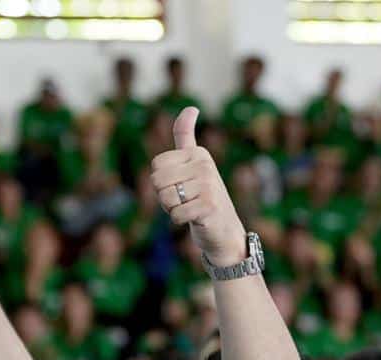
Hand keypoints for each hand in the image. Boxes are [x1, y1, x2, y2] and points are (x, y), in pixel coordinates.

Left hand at [150, 108, 245, 267]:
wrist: (224, 230)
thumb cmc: (203, 197)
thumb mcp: (194, 164)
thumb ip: (186, 136)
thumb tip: (191, 107)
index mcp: (198, 153)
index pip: (156, 165)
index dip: (161, 181)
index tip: (180, 186)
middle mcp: (204, 165)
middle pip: (157, 181)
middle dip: (164, 197)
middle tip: (184, 201)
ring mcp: (209, 185)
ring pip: (165, 198)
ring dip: (172, 209)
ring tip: (190, 209)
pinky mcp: (209, 206)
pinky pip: (176, 214)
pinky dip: (180, 221)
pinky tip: (194, 219)